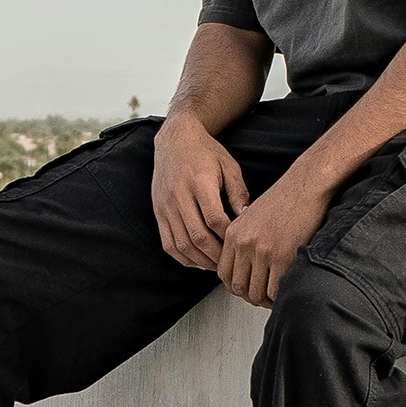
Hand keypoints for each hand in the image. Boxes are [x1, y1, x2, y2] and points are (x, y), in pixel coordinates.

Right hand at [152, 113, 249, 270]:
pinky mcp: (158, 212)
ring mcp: (165, 206)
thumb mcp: (229, 167)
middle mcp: (179, 195)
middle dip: (217, 255)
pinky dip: (183, 257)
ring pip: (182, 244)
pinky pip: (168, 243)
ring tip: (216, 266)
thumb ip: (239, 194)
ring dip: (200, 260)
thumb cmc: (207, 153)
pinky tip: (197, 261)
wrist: (175, 140)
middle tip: (231, 262)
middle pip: (198, 236)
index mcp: (199, 182)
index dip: (229, 236)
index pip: (215, 219)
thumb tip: (247, 221)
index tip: (240, 243)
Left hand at [216, 165, 334, 308]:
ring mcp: (263, 252)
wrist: (306, 185)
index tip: (245, 289)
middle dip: (250, 297)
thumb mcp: (252, 216)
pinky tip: (284, 291)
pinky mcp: (283, 257)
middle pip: (238, 287)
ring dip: (265, 300)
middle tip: (262, 297)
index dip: (234, 287)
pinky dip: (279, 297)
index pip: (223, 273)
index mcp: (234, 234)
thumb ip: (243, 238)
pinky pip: (275, 290)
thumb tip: (243, 262)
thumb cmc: (285, 197)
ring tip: (274, 297)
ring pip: (256, 293)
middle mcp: (245, 244)